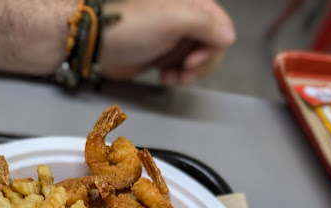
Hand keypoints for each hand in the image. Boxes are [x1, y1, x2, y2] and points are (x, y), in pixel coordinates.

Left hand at [100, 0, 235, 84]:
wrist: (100, 45)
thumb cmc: (133, 28)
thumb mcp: (174, 20)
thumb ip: (206, 25)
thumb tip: (229, 36)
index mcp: (192, 3)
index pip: (221, 26)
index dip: (212, 48)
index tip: (193, 61)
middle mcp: (186, 18)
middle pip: (210, 46)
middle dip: (200, 64)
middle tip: (184, 72)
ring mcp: (174, 38)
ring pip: (196, 60)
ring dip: (188, 73)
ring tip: (172, 77)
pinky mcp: (163, 54)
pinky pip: (181, 67)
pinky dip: (177, 76)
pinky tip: (165, 78)